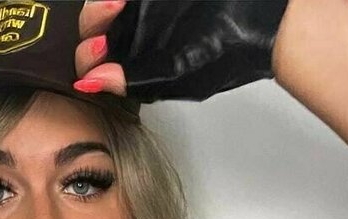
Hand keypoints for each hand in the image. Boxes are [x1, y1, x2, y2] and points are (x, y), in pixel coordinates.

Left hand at [74, 0, 289, 105]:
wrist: (258, 15)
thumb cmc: (226, 51)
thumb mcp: (176, 72)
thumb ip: (133, 79)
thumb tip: (90, 83)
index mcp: (135, 65)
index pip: (94, 65)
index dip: (88, 57)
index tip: (101, 47)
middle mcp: (134, 37)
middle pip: (91, 29)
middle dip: (92, 22)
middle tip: (111, 11)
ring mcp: (141, 10)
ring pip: (100, 4)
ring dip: (100, 3)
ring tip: (118, 0)